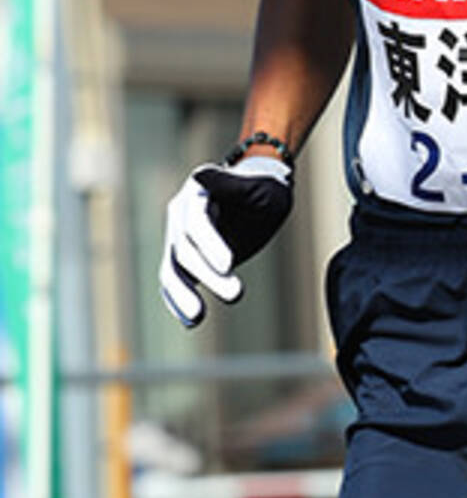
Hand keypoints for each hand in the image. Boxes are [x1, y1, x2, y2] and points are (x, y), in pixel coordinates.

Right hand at [159, 156, 292, 328]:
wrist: (260, 196)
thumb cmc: (263, 189)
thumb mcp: (257, 186)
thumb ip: (230, 186)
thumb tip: (201, 177)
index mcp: (198, 190)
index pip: (197, 221)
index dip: (209, 244)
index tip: (229, 264)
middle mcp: (182, 211)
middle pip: (185, 248)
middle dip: (208, 274)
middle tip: (237, 293)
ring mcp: (179, 234)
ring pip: (173, 267)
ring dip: (184, 294)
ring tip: (199, 317)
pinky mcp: (183, 256)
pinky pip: (173, 280)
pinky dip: (177, 300)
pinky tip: (190, 320)